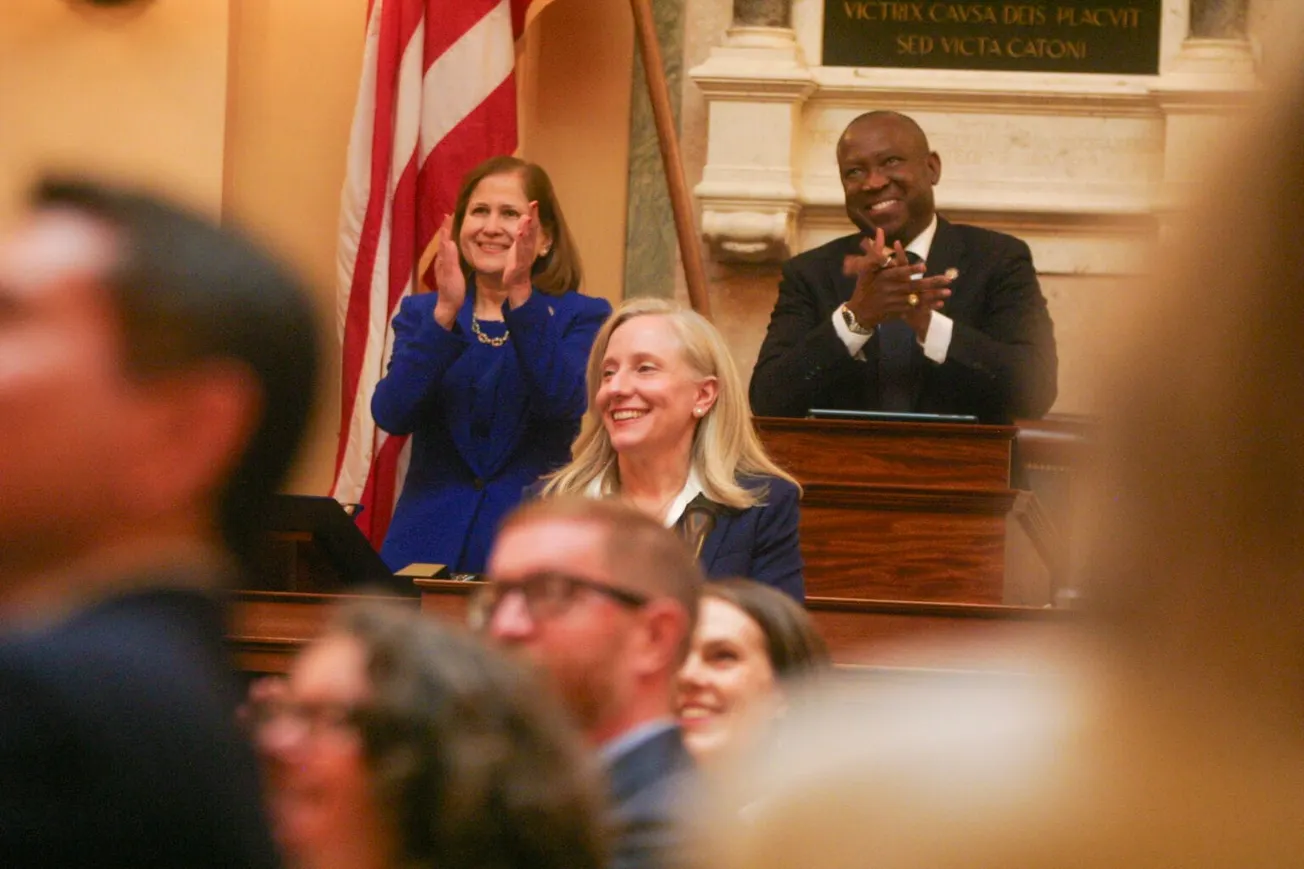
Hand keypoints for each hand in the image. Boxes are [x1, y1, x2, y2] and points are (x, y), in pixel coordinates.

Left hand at [432, 213, 463, 328]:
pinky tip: (450, 247)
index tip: (448, 215)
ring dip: (446, 236)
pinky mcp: (446, 271)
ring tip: (448, 228)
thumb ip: (451, 258)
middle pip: (443, 241)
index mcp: (443, 259)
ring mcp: (443, 266)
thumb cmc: (452, 291)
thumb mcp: (453, 274)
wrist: (448, 306)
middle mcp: (441, 260)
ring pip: (444, 247)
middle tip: (448, 216)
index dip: (446, 227)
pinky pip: (447, 253)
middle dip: (445, 228)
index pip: (445, 239)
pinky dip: (448, 245)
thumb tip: (450, 241)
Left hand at [502, 201, 538, 308]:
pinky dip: (520, 243)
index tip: (534, 202)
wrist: (517, 284)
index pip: (533, 227)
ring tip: (527, 217)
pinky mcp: (519, 264)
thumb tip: (525, 216)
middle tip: (534, 204)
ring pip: (527, 241)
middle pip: (532, 231)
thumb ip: (523, 232)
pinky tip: (519, 234)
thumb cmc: (517, 263)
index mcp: (529, 243)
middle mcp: (529, 248)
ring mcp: (525, 256)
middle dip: (533, 217)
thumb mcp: (519, 246)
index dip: (534, 214)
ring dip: (527, 228)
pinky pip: (520, 252)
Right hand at [842, 228, 949, 333]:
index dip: (911, 269)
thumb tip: (880, 230)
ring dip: (933, 295)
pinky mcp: (898, 312)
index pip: (899, 272)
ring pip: (917, 298)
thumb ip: (876, 250)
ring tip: (947, 292)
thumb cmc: (864, 286)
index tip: (924, 266)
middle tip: (947, 280)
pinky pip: (916, 309)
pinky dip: (928, 307)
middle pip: (913, 285)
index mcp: (883, 278)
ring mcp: (895, 302)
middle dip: (932, 283)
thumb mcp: (866, 268)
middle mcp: (890, 290)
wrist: (859, 312)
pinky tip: (939, 304)